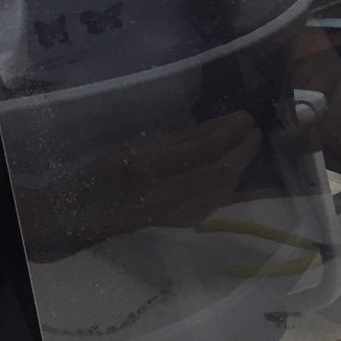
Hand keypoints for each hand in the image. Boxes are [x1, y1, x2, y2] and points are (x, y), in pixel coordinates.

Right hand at [18, 112, 262, 259]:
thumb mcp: (142, 146)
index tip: (246, 118)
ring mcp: (179, 211)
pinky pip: (216, 200)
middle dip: (242, 151)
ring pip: (223, 188)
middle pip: (220, 172)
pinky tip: (232, 167)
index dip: (229, 135)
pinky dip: (228, 182)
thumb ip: (187, 137)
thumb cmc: (108, 172)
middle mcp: (169, 192)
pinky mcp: (185, 221)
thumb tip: (226, 124)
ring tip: (247, 144)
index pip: (203, 152)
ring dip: (239, 165)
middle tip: (254, 131)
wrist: (87, 212)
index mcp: (152, 167)